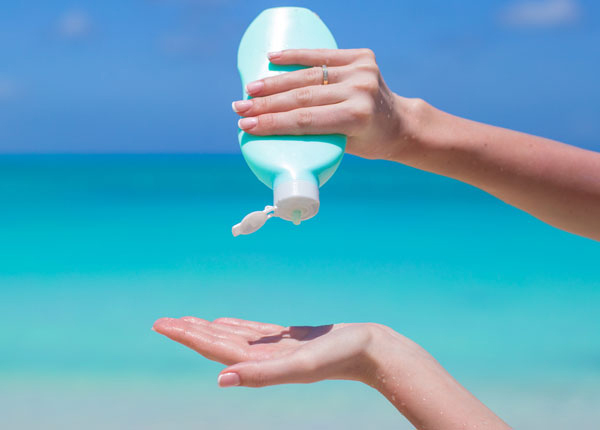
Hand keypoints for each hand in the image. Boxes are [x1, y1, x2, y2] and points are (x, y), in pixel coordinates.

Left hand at [152, 317, 381, 386]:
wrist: (371, 351)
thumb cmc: (341, 356)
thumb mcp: (301, 364)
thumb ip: (262, 374)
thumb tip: (222, 379)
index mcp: (262, 364)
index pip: (215, 350)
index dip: (188, 337)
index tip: (163, 325)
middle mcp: (264, 358)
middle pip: (218, 343)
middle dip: (190, 331)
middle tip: (162, 321)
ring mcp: (275, 349)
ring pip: (233, 337)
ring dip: (208, 329)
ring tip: (186, 321)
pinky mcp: (288, 340)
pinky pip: (254, 332)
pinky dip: (235, 327)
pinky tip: (225, 323)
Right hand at [232, 49, 422, 160]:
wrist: (400, 122)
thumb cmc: (369, 142)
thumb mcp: (344, 147)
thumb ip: (314, 135)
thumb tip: (269, 129)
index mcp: (357, 117)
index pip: (305, 120)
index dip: (272, 123)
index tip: (246, 127)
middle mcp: (360, 91)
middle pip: (302, 96)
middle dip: (266, 104)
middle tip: (239, 109)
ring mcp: (361, 71)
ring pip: (308, 75)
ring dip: (274, 82)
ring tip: (249, 90)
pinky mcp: (361, 57)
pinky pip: (322, 55)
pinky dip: (295, 56)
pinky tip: (271, 58)